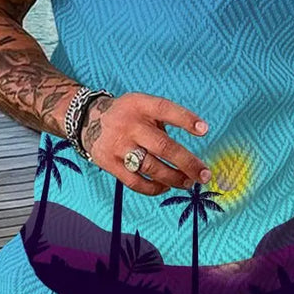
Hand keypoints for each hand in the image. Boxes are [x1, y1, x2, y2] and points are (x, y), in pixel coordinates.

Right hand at [79, 92, 211, 196]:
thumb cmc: (128, 116)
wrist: (88, 120)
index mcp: (139, 105)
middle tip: (204, 174)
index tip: (204, 130)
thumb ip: (162, 122)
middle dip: (187, 162)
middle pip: (163, 146)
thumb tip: (189, 153)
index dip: (185, 119)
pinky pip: (135, 182)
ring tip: (188, 182)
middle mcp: (129, 125)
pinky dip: (154, 188)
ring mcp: (118, 145)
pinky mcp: (109, 163)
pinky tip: (166, 187)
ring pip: (151, 167)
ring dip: (174, 178)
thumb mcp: (142, 106)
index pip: (165, 109)